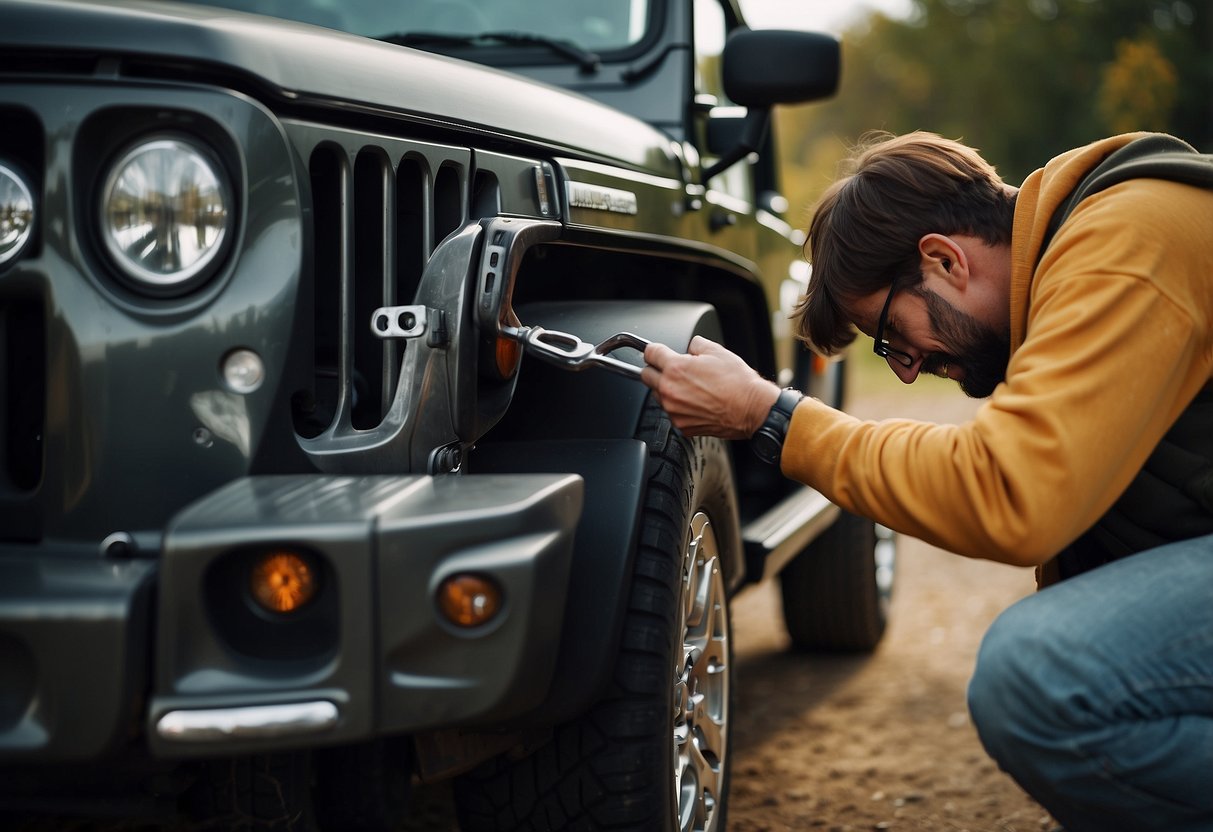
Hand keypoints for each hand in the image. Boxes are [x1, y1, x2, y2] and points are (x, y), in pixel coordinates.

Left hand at [641, 336, 780, 438]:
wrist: (751, 409)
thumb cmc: (738, 383)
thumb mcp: (717, 351)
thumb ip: (696, 345)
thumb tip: (690, 347)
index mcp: (676, 368)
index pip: (649, 353)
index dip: (655, 351)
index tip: (657, 353)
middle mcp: (670, 390)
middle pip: (646, 375)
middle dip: (656, 369)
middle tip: (671, 369)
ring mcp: (674, 410)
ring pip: (658, 395)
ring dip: (667, 390)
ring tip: (691, 388)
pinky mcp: (681, 426)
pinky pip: (672, 412)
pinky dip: (679, 407)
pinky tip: (697, 402)